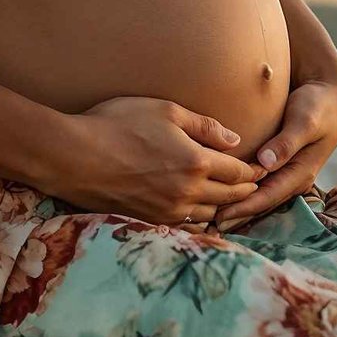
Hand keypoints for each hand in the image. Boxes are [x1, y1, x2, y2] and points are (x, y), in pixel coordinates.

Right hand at [51, 96, 266, 231]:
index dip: (251, 170)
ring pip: (209, 215)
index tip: (261, 169)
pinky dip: (199, 220)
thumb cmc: (118, 124)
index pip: (237, 172)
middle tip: (255, 186)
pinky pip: (186, 226)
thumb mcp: (164, 110)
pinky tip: (200, 213)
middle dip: (244, 191)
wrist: (75, 156)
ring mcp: (168, 211)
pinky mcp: (150, 221)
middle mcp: (187, 193)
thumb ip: (204, 126)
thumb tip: (234, 140)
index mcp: (196, 163)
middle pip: (228, 197)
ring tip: (231, 201)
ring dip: (223, 208)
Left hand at [211, 78, 336, 233]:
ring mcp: (285, 171)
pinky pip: (257, 182)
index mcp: (300, 173)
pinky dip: (240, 190)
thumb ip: (287, 142)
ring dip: (236, 206)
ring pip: (257, 195)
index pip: (267, 197)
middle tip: (208, 226)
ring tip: (210, 217)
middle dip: (235, 215)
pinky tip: (221, 193)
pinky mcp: (278, 163)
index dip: (243, 208)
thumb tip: (266, 162)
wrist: (330, 95)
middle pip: (259, 202)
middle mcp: (292, 177)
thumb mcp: (305, 122)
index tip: (220, 216)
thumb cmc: (318, 106)